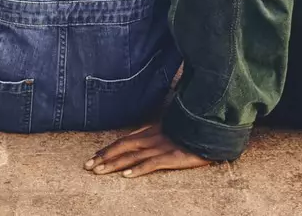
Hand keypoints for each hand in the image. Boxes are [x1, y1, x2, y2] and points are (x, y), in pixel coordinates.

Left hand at [85, 123, 214, 178]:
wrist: (214, 127)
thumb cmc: (194, 128)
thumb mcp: (174, 126)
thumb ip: (161, 129)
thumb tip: (149, 131)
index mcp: (152, 130)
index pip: (125, 139)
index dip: (108, 148)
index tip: (94, 156)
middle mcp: (153, 137)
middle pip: (123, 147)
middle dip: (103, 157)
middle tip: (87, 166)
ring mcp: (162, 147)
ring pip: (132, 156)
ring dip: (114, 165)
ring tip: (99, 172)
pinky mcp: (173, 157)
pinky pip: (152, 164)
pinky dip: (139, 169)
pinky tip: (128, 176)